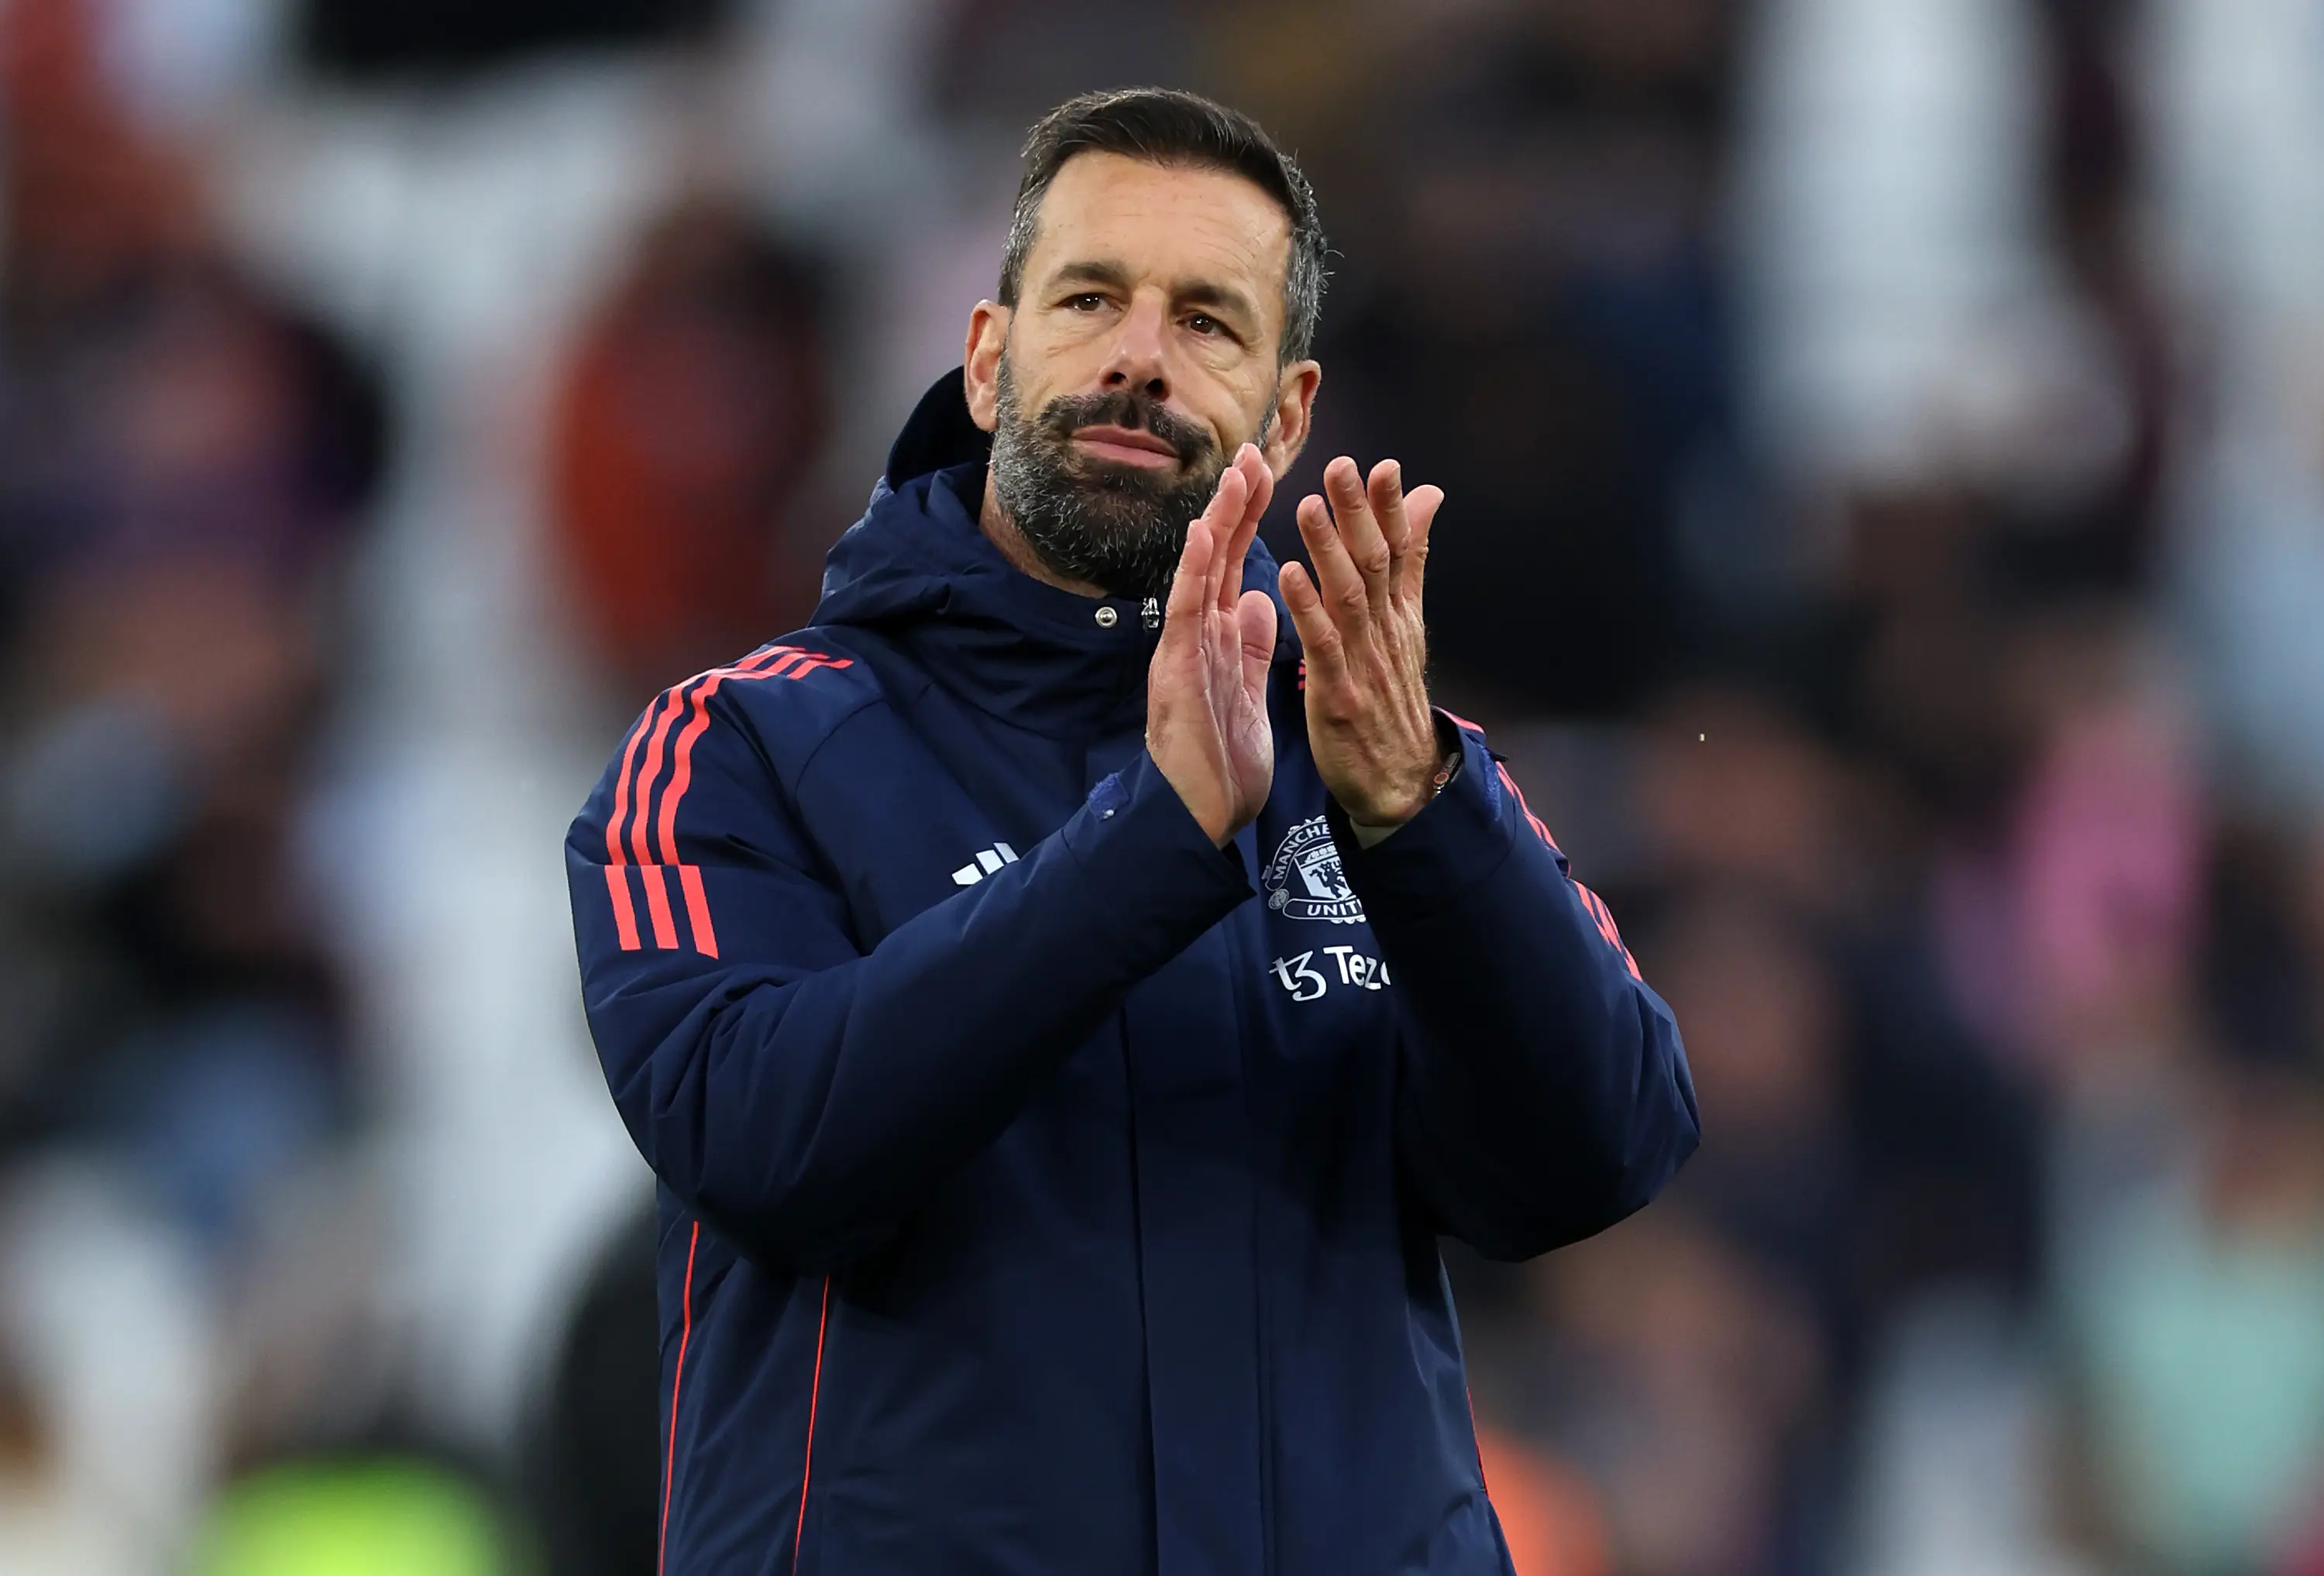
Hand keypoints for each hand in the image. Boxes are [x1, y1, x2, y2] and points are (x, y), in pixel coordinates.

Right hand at [1148, 445, 1279, 846]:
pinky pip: (1185, 613)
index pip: (1238, 561)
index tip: (1265, 469)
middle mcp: (1198, 633)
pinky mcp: (1175, 671)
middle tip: (1252, 449)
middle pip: (1219, 554)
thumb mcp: (1249, 689)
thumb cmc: (1223, 759)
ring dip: (1216, 521)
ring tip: (1234, 474)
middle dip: (1235, 502)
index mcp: (1220, 635)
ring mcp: (1183, 648)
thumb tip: (1261, 598)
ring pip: (1200, 572)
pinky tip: (1205, 534)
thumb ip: (1252, 643)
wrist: (1203, 814)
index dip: (1250, 514)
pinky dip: (1194, 571)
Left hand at [1279, 456, 1444, 826]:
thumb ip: (1412, 564)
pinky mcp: (1337, 695)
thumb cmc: (1394, 702)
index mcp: (1399, 616)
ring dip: (1330, 550)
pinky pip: (1322, 646)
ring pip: (1348, 597)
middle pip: (1375, 563)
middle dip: (1360, 514)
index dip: (1392, 509)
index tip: (1384, 464)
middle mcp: (1385, 632)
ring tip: (1311, 505)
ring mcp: (1363, 663)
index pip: (1400, 551)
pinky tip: (1290, 576)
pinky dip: (1307, 609)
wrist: (1402, 784)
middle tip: (1343, 466)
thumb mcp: (1408, 629)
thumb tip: (1428, 501)